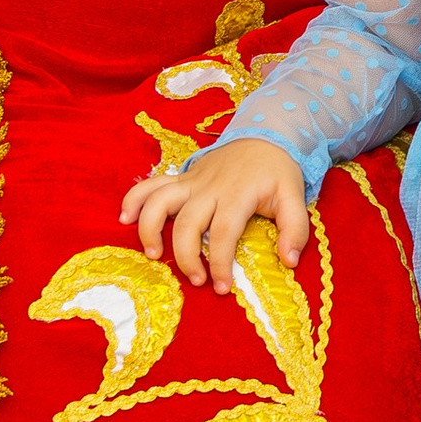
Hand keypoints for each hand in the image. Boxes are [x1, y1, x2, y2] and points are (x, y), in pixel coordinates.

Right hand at [123, 138, 310, 287]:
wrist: (265, 134)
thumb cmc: (278, 172)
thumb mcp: (295, 197)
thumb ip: (295, 230)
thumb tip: (289, 261)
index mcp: (237, 195)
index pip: (222, 234)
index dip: (219, 263)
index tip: (220, 287)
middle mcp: (209, 188)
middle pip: (187, 223)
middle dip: (186, 257)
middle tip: (196, 280)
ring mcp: (192, 180)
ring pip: (160, 200)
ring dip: (149, 227)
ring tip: (152, 255)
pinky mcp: (182, 177)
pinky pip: (151, 184)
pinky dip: (134, 198)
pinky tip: (125, 218)